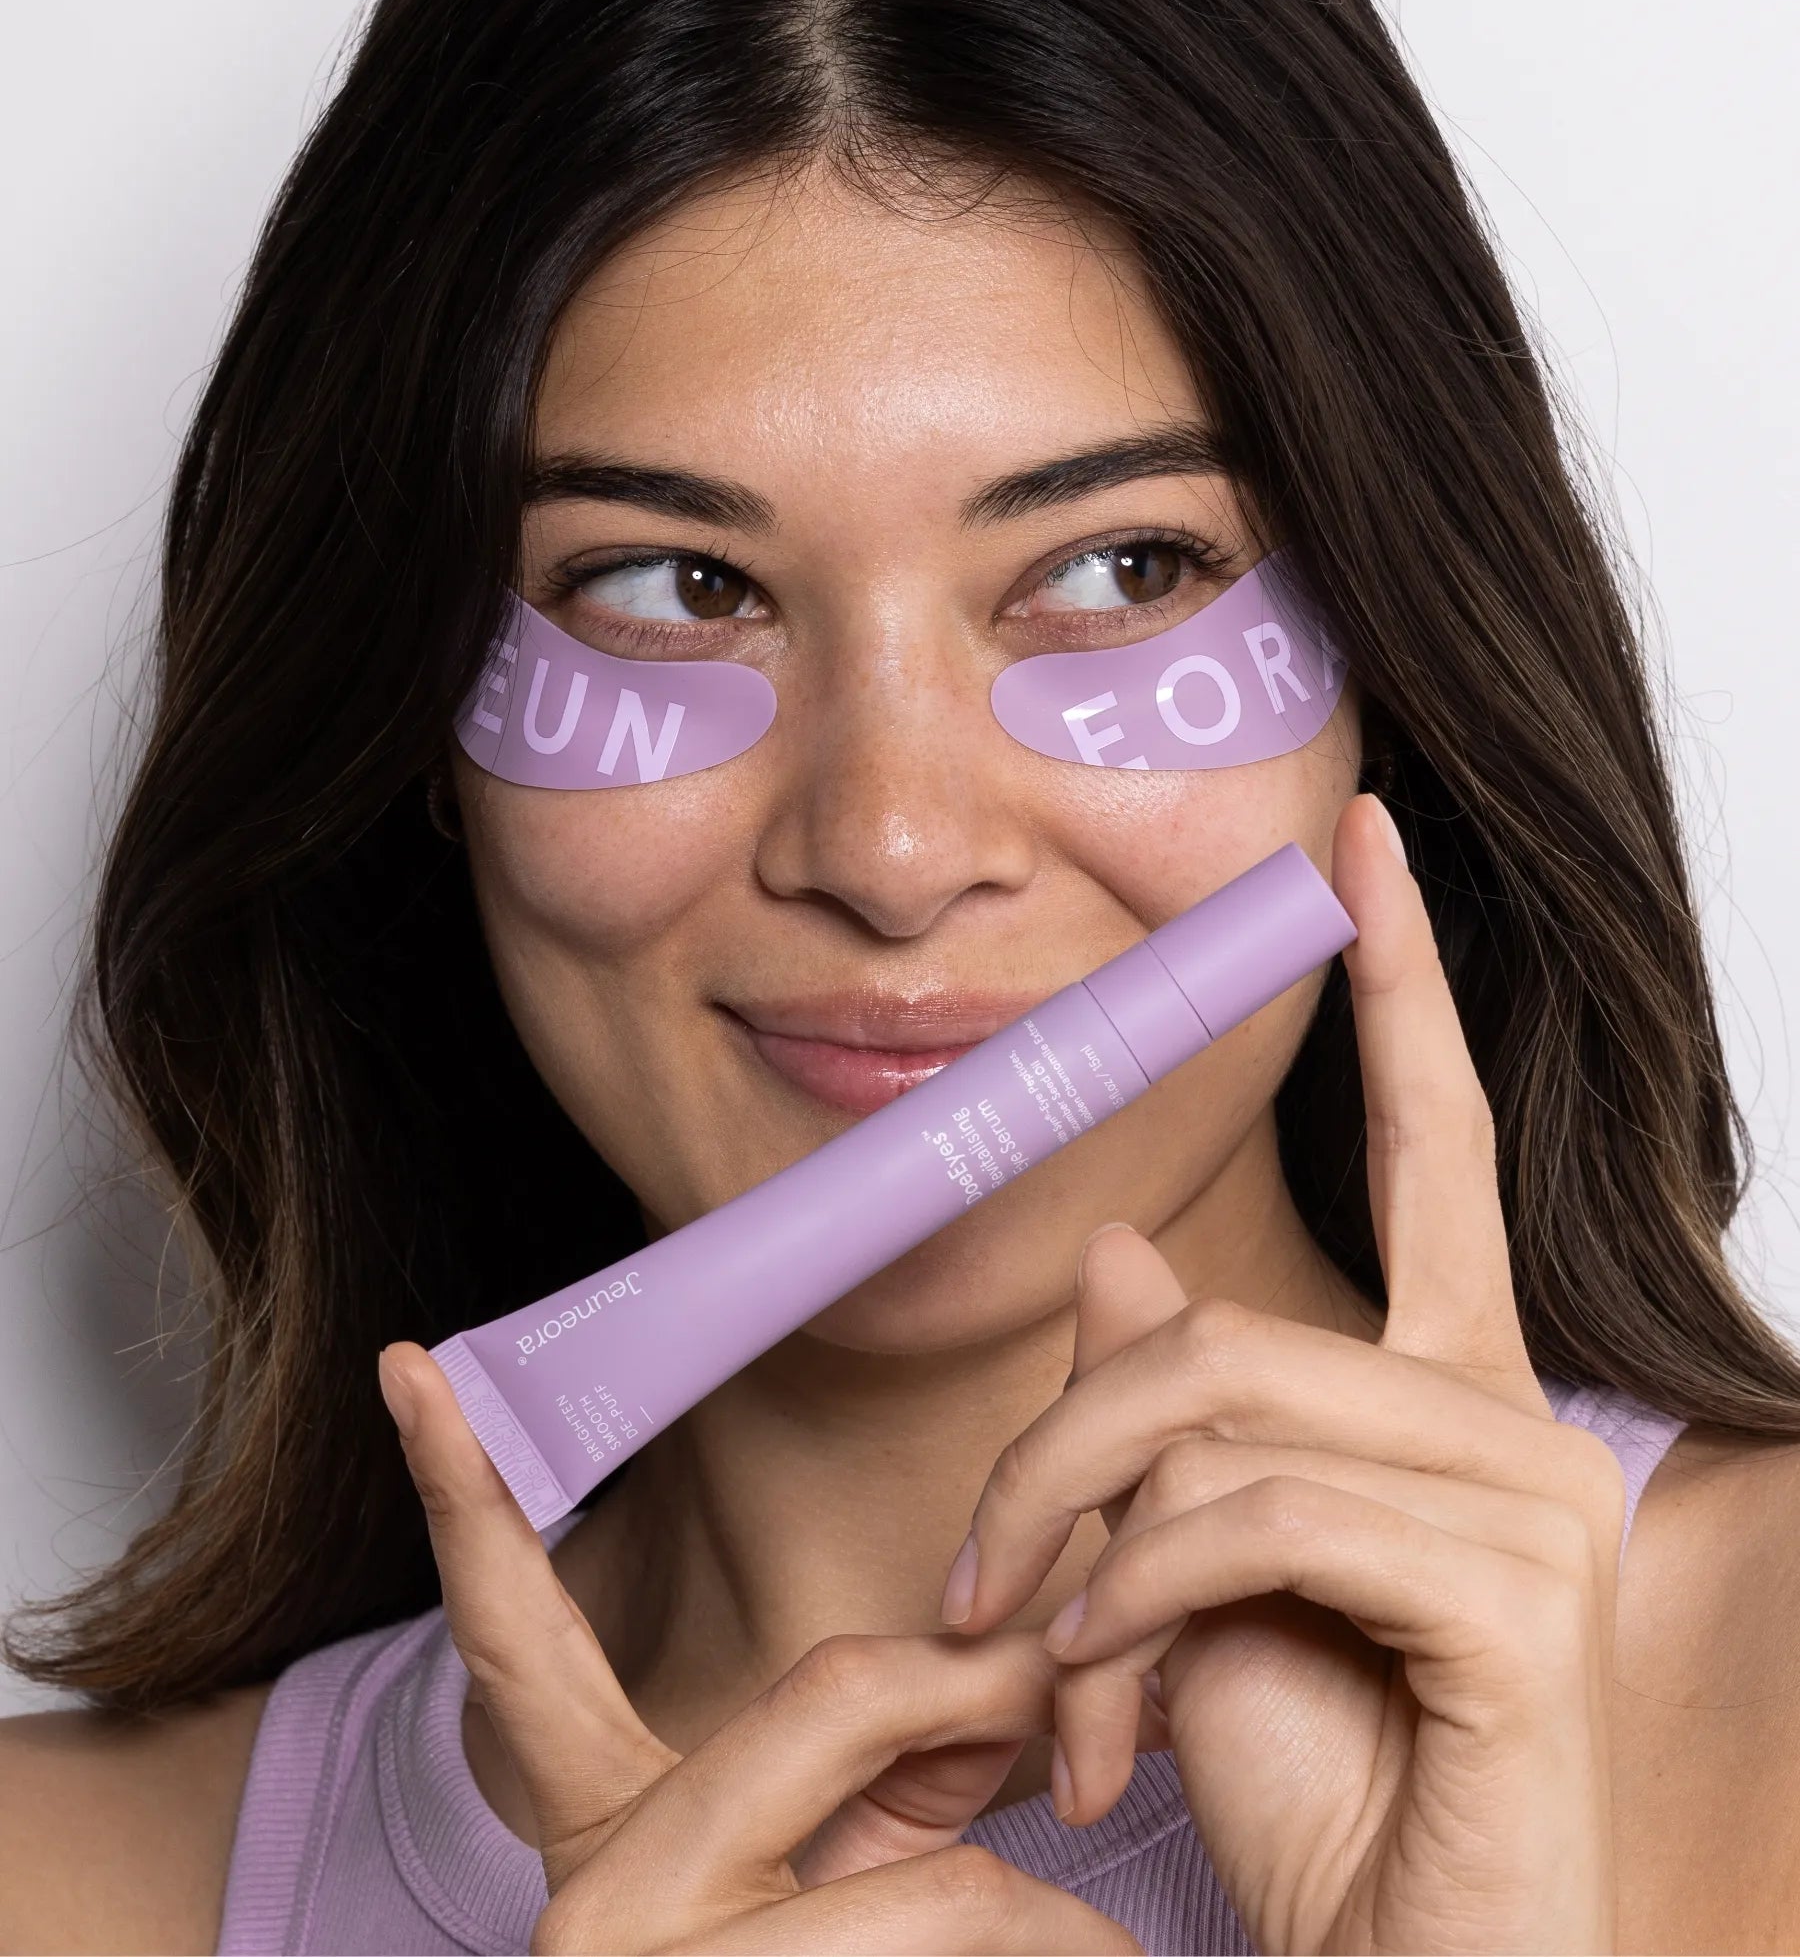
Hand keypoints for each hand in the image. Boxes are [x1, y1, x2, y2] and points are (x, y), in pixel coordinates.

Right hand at [377, 1342, 1153, 1953]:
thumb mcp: (841, 1863)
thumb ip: (899, 1740)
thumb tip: (1037, 1650)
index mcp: (598, 1830)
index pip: (519, 1640)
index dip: (463, 1496)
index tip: (411, 1366)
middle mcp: (602, 1905)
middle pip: (842, 1695)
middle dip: (997, 1694)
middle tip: (1097, 1731)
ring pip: (949, 1892)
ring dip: (1072, 1915)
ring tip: (1114, 1952)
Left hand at [940, 793, 1626, 1954]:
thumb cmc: (1319, 1811)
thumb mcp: (1193, 1590)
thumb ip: (1174, 1422)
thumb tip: (1126, 1257)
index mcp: (1448, 1405)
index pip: (1436, 1156)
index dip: (1406, 996)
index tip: (1368, 850)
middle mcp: (1512, 1428)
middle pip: (1227, 1325)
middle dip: (1062, 1443)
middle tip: (980, 1585)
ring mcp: (1534, 1509)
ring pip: (1224, 1408)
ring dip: (1078, 1542)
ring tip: (1038, 1671)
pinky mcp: (1519, 1602)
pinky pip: (1260, 1514)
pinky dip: (1138, 1594)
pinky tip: (1097, 1692)